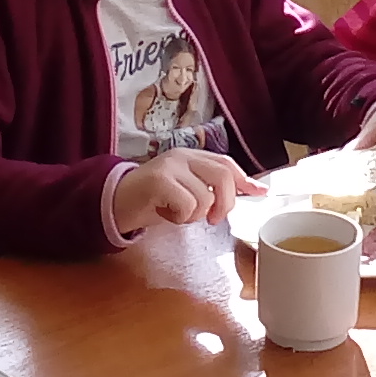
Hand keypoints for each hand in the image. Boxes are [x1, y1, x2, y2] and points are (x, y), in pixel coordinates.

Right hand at [113, 148, 261, 233]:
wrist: (114, 201)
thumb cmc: (153, 200)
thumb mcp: (186, 191)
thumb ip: (213, 188)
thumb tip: (255, 191)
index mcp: (192, 156)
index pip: (226, 164)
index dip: (245, 180)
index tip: (261, 194)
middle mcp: (183, 156)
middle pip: (223, 177)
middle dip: (225, 204)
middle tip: (212, 219)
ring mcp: (170, 167)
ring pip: (205, 197)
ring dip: (194, 216)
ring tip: (176, 213)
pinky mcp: (159, 181)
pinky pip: (188, 205)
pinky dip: (181, 218)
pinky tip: (166, 215)